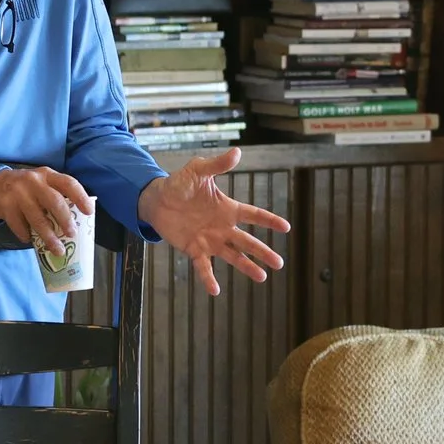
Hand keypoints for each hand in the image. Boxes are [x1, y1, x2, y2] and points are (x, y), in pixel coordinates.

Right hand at [0, 166, 91, 253]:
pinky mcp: (5, 205)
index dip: (80, 197)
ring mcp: (18, 192)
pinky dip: (26, 235)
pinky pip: (19, 225)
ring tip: (57, 249)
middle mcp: (34, 181)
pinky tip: (29, 240)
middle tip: (72, 234)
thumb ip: (57, 196)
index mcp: (48, 175)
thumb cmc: (28, 189)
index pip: (68, 183)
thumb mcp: (43, 185)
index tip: (89, 212)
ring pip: (37, 218)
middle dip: (65, 220)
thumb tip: (77, 222)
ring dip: (49, 236)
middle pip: (54, 202)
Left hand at [138, 146, 291, 295]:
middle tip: (279, 263)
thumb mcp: (198, 170)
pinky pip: (203, 267)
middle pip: (248, 241)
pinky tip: (215, 291)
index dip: (269, 221)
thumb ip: (217, 165)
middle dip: (264, 252)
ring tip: (262, 278)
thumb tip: (238, 152)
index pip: (253, 215)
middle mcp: (223, 227)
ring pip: (233, 256)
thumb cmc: (180, 184)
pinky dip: (209, 278)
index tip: (286, 228)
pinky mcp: (194, 250)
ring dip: (247, 267)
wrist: (157, 200)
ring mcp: (210, 240)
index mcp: (227, 209)